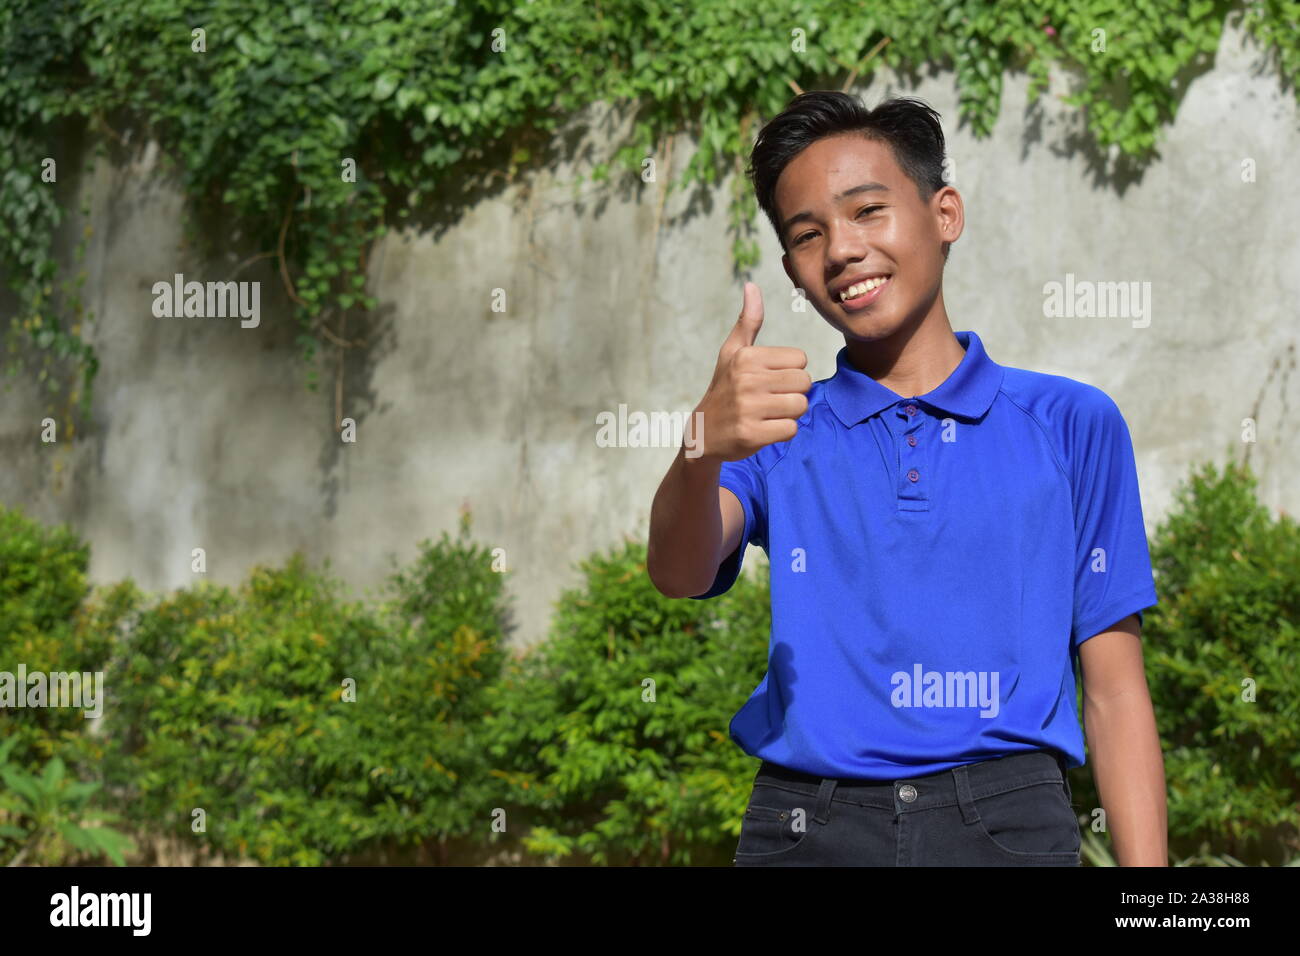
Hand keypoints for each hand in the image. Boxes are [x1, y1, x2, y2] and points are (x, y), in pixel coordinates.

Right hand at [692, 282, 811, 462]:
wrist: (703, 433)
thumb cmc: (725, 388)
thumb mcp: (732, 352)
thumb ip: (748, 320)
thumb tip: (751, 285)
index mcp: (747, 357)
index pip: (800, 360)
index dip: (790, 372)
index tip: (769, 380)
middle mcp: (747, 380)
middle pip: (804, 383)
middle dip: (792, 393)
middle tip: (770, 399)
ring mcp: (748, 408)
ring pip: (800, 406)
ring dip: (789, 413)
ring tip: (767, 413)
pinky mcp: (752, 434)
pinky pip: (791, 429)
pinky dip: (782, 432)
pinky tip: (763, 429)